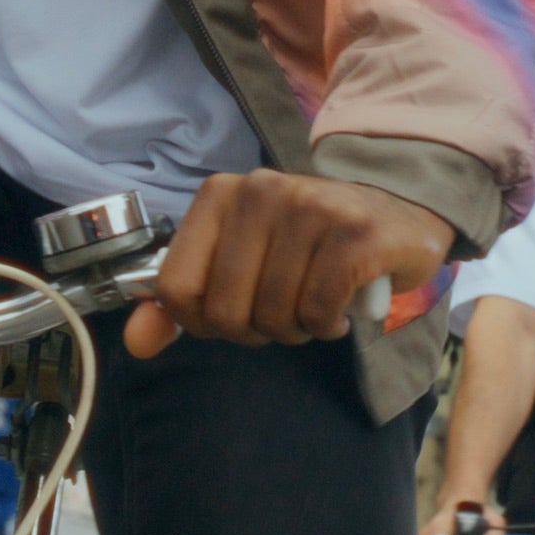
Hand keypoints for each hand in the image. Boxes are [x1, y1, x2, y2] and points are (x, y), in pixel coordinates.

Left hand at [123, 171, 451, 357]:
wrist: (398, 213)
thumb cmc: (311, 244)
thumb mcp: (240, 263)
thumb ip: (184, 301)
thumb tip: (136, 343)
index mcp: (221, 194)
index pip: (175, 288)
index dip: (204, 321)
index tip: (238, 310)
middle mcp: (261, 190)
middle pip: (226, 311)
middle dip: (256, 330)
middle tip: (284, 311)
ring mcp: (310, 206)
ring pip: (274, 314)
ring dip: (297, 329)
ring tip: (316, 304)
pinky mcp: (355, 233)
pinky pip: (318, 310)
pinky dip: (328, 325)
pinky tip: (342, 308)